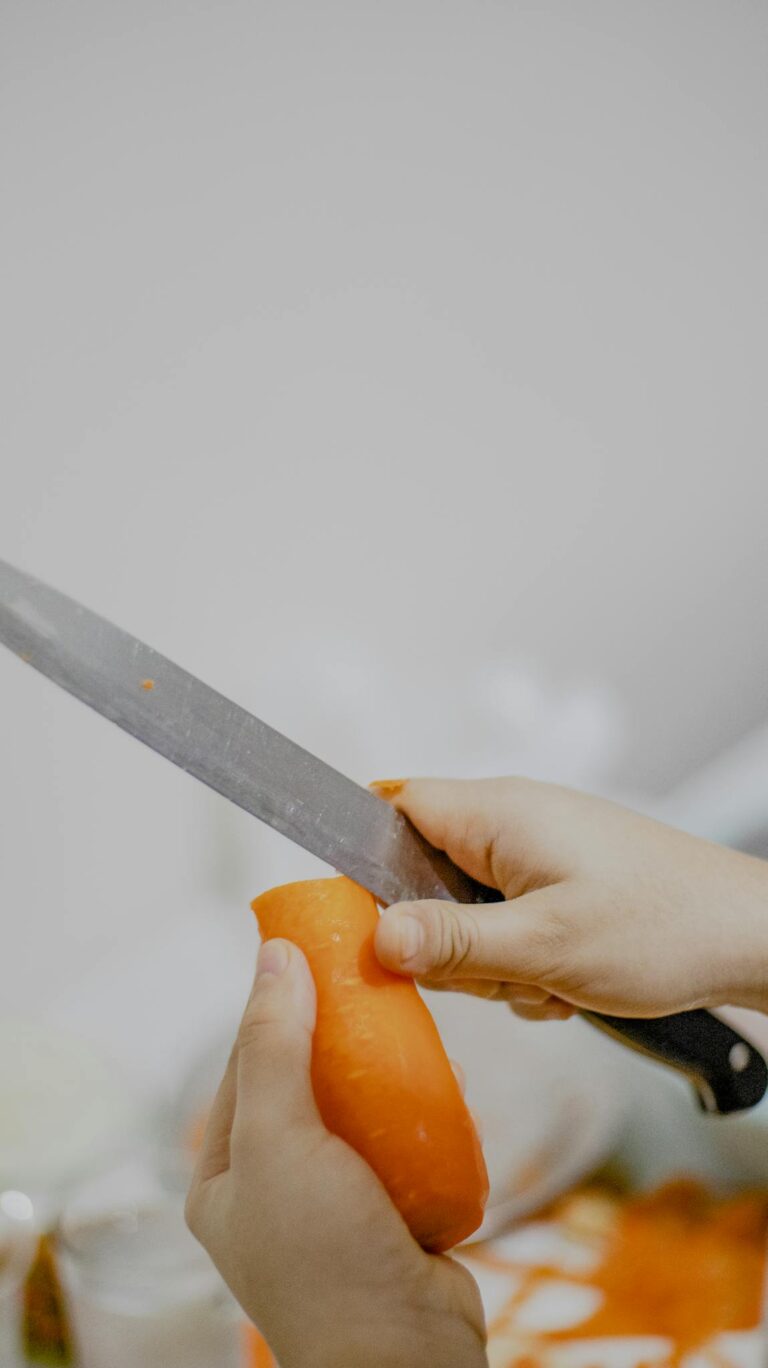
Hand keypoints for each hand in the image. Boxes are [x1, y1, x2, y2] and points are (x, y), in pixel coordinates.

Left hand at [185, 939, 486, 1367]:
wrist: (406, 1361)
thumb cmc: (324, 1260)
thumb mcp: (279, 1140)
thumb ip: (274, 1047)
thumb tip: (274, 954)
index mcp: (224, 1176)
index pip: (245, 1064)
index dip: (275, 1004)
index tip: (312, 950)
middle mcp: (274, 1188)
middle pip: (306, 1081)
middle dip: (340, 1033)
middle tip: (372, 983)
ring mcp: (334, 1203)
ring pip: (359, 1109)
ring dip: (386, 1070)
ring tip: (412, 1028)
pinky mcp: (390, 1213)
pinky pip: (404, 1144)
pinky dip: (423, 1112)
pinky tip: (444, 1083)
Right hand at [372, 778, 767, 1018]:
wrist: (748, 937)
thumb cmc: (661, 927)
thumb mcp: (544, 946)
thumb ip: (453, 940)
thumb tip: (374, 934)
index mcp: (498, 812)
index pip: (393, 807)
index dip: (369, 863)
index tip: (375, 924)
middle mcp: (512, 822)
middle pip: (424, 875)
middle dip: (447, 939)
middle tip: (496, 970)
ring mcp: (537, 854)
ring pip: (465, 912)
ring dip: (491, 961)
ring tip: (545, 979)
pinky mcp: (559, 884)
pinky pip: (507, 926)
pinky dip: (524, 965)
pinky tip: (564, 984)